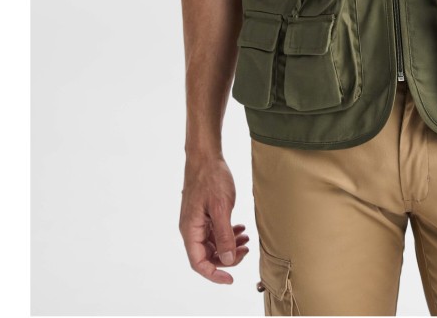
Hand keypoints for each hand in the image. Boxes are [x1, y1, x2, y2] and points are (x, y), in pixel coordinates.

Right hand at [179, 154, 250, 283]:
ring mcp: (197, 221)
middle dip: (227, 257)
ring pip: (213, 244)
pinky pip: (214, 231)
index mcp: (190, 231)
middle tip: (245, 251)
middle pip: (207, 256)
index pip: (199, 263)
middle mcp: (191, 229)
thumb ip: (224, 236)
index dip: (214, 274)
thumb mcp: (221, 208)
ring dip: (229, 245)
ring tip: (246, 239)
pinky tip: (240, 228)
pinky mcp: (204, 214)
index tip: (231, 278)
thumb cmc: (211, 178)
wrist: (206, 156)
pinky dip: (228, 234)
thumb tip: (226, 260)